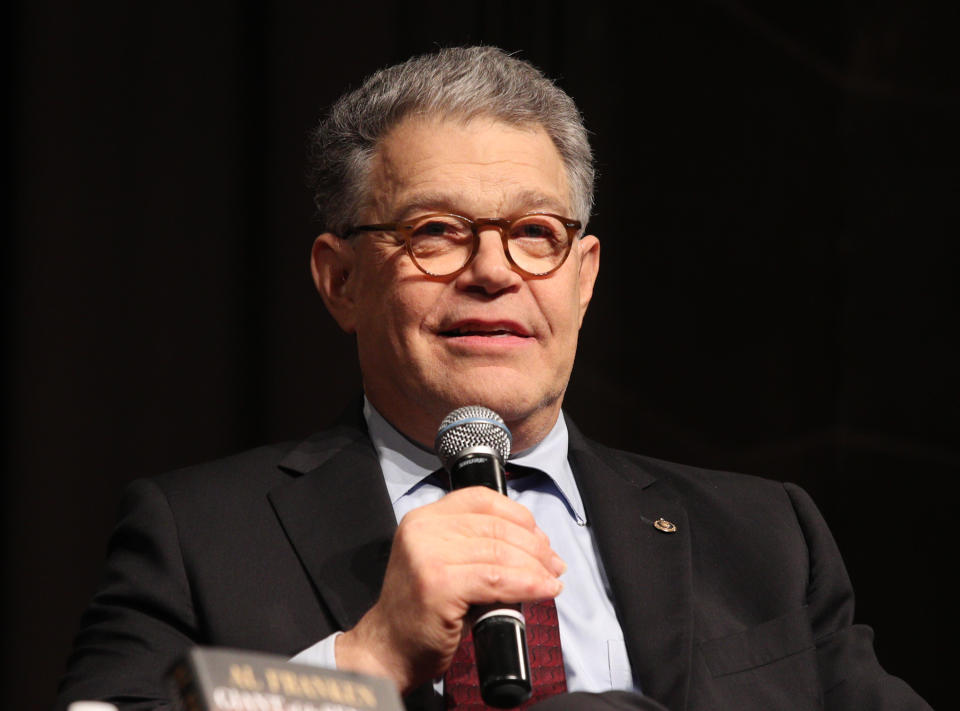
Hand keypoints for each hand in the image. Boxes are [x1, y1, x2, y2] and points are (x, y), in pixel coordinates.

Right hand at [334, 486, 565, 692]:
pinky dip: (527, 585)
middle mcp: (423, 530)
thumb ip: (476, 544)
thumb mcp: (444, 562)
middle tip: (553, 565)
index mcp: (424, 518)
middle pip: (496, 526)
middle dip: (535, 546)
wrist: (388, 649)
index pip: (482, 499)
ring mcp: (428, 556)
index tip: (540, 538)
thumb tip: (533, 544)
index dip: (520, 516)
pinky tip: (543, 591)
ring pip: (500, 553)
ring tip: (550, 581)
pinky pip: (496, 579)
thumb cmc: (422, 611)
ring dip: (536, 568)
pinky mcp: (438, 584)